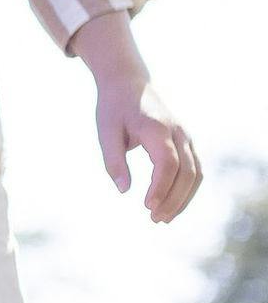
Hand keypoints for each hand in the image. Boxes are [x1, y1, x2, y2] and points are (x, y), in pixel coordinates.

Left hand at [93, 76, 199, 223]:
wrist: (129, 83)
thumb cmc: (114, 108)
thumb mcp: (106, 132)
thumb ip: (114, 161)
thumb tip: (123, 191)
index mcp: (157, 127)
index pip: (167, 163)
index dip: (161, 187)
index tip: (147, 206)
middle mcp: (178, 132)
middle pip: (186, 172)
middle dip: (173, 199)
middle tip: (154, 219)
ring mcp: (186, 136)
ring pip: (196, 173)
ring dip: (183, 198)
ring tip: (163, 218)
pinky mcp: (186, 142)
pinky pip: (195, 170)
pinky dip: (187, 190)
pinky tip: (171, 204)